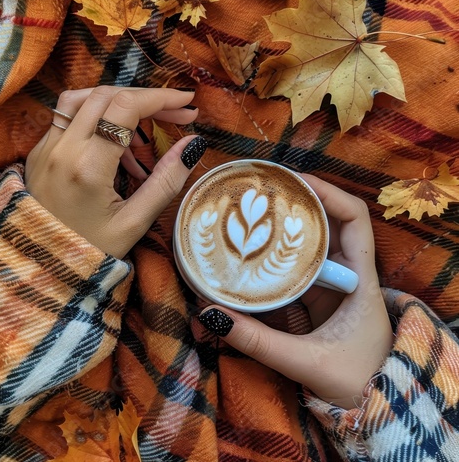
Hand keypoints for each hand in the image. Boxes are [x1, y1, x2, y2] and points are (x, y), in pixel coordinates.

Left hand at [26, 86, 205, 258]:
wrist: (43, 270)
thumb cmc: (90, 251)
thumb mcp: (135, 223)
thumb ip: (166, 181)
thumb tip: (192, 145)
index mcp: (87, 166)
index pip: (125, 108)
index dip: (161, 98)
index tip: (187, 102)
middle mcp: (61, 148)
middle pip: (106, 95)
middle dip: (146, 99)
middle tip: (176, 115)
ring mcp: (45, 147)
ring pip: (82, 98)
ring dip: (118, 103)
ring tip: (143, 130)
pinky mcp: (40, 152)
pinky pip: (69, 117)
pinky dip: (98, 117)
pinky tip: (116, 144)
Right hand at [198, 175, 393, 409]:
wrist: (376, 406)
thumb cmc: (357, 382)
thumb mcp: (306, 362)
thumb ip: (258, 342)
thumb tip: (212, 316)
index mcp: (360, 281)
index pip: (354, 218)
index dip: (327, 192)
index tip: (293, 182)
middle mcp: (349, 275)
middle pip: (327, 223)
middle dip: (297, 205)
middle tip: (262, 194)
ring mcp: (333, 286)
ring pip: (311, 245)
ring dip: (285, 229)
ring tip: (254, 214)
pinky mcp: (319, 299)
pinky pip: (298, 269)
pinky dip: (278, 258)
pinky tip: (255, 253)